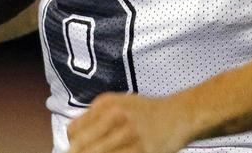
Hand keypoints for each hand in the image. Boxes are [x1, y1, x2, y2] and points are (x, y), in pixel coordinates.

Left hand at [67, 93, 194, 152]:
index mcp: (106, 104)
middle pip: (81, 147)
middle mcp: (115, 116)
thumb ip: (96, 117)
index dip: (72, 144)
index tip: (78, 150)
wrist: (179, 115)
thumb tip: (73, 141)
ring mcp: (128, 134)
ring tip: (109, 152)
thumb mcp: (119, 104)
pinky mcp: (141, 149)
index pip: (73, 131)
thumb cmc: (146, 112)